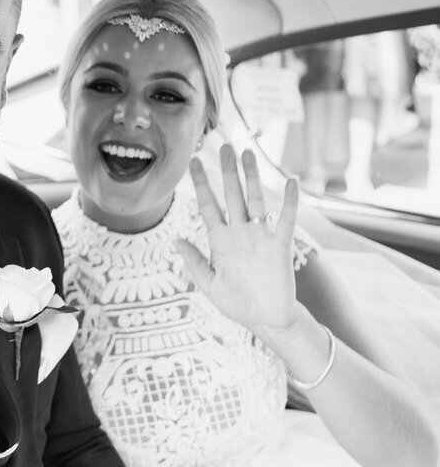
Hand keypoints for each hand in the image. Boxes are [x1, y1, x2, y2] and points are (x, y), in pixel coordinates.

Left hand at [176, 144, 298, 335]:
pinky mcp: (280, 246)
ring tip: (248, 154)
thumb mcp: (210, 285)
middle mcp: (240, 232)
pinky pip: (286, 220)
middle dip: (227, 171)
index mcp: (220, 240)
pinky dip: (289, 201)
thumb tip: (176, 240)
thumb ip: (195, 263)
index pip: (208, 205)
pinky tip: (290, 181)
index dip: (201, 184)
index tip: (193, 161)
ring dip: (253, 178)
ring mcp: (260, 236)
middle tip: (224, 146)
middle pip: (232, 195)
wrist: (266, 320)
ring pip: (256, 200)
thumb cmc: (237, 303)